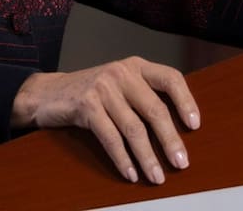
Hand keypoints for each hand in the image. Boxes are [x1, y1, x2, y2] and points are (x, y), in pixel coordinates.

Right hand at [10, 56, 200, 184]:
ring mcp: (103, 88)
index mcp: (135, 66)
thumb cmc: (90, 93)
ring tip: (157, 176)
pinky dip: (123, 159)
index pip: (170, 78)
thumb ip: (143, 96)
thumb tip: (177, 129)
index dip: (186, 101)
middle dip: (170, 140)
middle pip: (154, 109)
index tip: (195, 125)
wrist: (46, 93)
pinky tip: (130, 173)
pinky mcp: (86, 105)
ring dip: (147, 157)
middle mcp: (122, 73)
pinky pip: (110, 137)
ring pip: (133, 128)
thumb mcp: (119, 85)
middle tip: (181, 163)